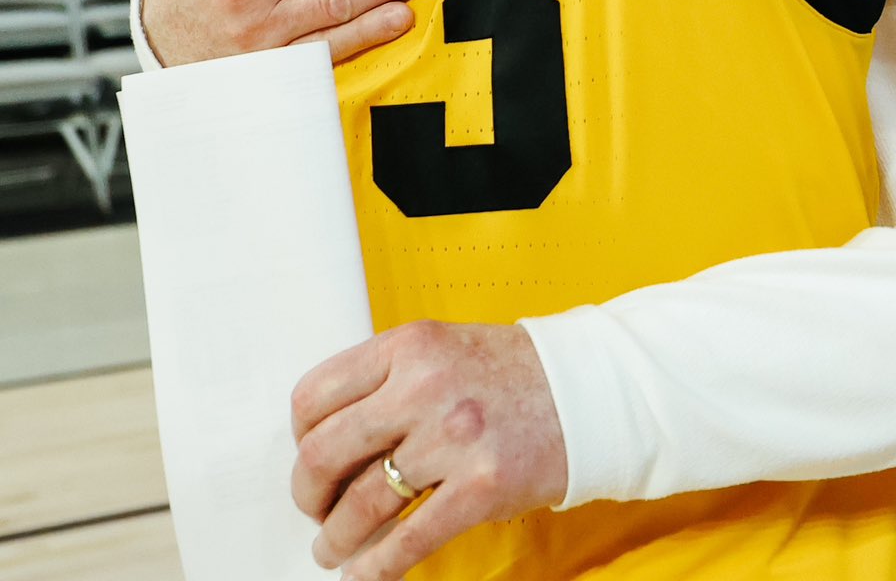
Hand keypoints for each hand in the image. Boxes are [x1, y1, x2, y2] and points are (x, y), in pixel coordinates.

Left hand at [291, 320, 565, 578]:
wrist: (588, 389)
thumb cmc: (510, 373)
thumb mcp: (442, 349)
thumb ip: (388, 378)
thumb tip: (326, 438)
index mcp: (410, 345)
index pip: (316, 395)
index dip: (300, 438)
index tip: (309, 457)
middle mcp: (426, 386)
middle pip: (325, 453)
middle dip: (308, 494)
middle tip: (315, 510)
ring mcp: (454, 437)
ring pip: (360, 505)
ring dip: (336, 539)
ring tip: (334, 547)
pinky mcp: (482, 486)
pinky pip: (407, 541)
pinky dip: (375, 569)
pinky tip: (365, 575)